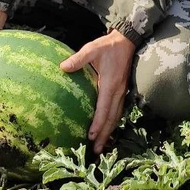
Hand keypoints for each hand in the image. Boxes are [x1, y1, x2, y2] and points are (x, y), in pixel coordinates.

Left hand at [60, 29, 135, 153]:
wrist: (127, 40)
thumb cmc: (108, 46)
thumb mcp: (92, 49)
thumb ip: (78, 59)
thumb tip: (63, 67)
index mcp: (110, 84)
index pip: (104, 109)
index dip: (98, 124)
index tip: (91, 136)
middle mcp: (118, 91)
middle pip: (112, 118)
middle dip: (105, 134)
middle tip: (97, 149)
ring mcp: (122, 91)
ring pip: (117, 116)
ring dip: (109, 130)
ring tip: (102, 144)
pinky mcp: (123, 90)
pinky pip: (118, 110)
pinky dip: (113, 121)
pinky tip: (108, 127)